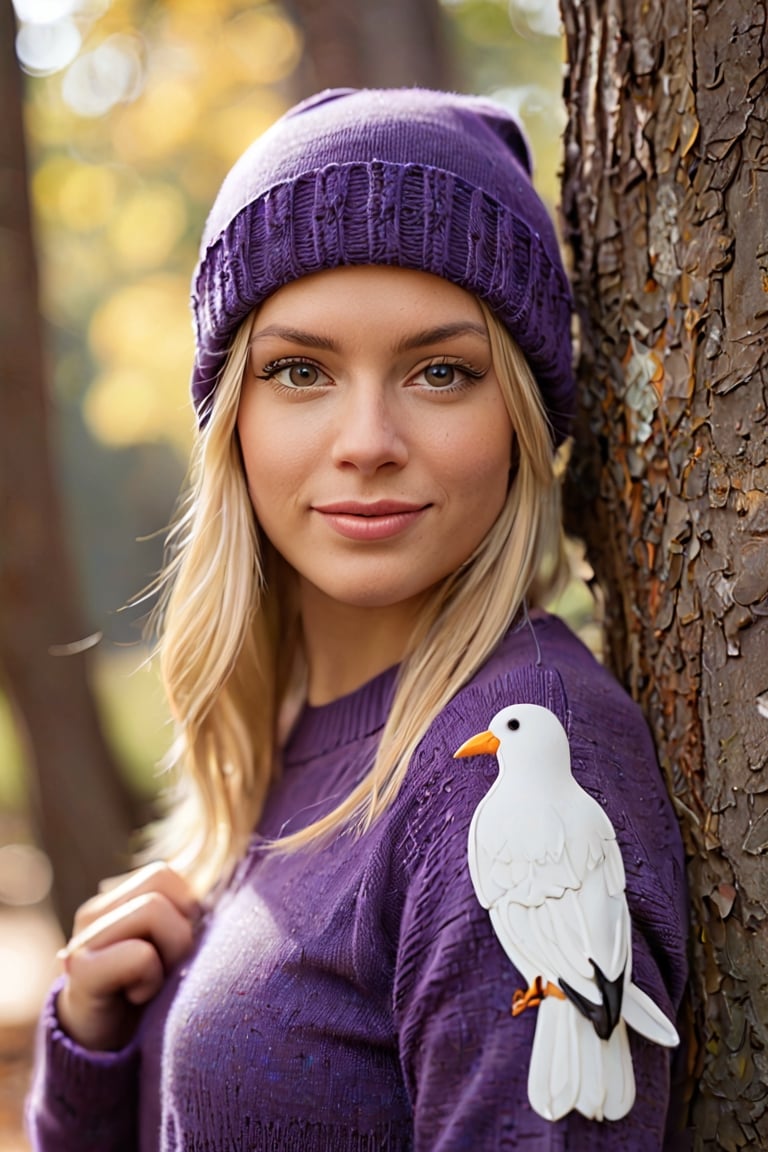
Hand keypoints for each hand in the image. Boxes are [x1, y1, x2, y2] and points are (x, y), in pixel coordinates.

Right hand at [56, 862, 199, 1051]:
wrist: (106, 1052)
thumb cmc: (153, 994)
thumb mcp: (175, 946)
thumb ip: (188, 913)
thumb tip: (224, 886)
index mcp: (116, 900)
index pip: (166, 871)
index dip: (187, 905)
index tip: (178, 946)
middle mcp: (95, 912)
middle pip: (162, 877)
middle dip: (181, 923)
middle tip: (168, 963)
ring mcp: (83, 939)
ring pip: (153, 910)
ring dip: (170, 952)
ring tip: (152, 980)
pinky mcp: (81, 971)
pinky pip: (140, 955)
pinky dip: (151, 978)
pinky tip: (136, 996)